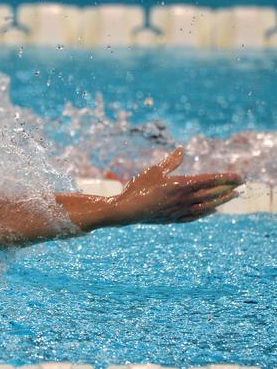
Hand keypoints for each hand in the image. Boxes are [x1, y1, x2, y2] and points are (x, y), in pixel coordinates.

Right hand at [112, 147, 242, 225]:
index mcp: (181, 185)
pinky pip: (196, 216)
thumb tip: (181, 149)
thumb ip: (171, 162)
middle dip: (228, 188)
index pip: (209, 180)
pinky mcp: (174, 219)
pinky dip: (207, 212)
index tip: (238, 176)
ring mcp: (180, 210)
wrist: (127, 211)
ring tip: (232, 196)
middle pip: (212, 193)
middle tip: (241, 184)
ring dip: (221, 200)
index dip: (225, 178)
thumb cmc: (138, 188)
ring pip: (207, 206)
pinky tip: (213, 210)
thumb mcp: (154, 171)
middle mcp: (184, 199)